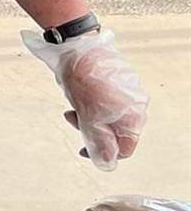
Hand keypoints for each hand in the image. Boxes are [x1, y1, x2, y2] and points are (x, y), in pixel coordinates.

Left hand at [21, 29, 148, 170]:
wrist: (77, 47)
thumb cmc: (86, 81)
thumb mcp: (90, 119)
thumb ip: (99, 143)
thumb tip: (106, 163)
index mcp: (134, 117)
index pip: (124, 148)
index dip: (103, 153)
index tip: (83, 148)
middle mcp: (135, 105)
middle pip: (115, 132)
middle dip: (93, 131)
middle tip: (74, 120)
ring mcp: (127, 91)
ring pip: (107, 116)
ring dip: (89, 116)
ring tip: (74, 104)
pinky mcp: (116, 81)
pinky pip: (105, 101)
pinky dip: (91, 103)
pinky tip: (79, 93)